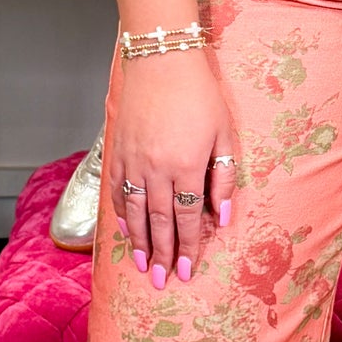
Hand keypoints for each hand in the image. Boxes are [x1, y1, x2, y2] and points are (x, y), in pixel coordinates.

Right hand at [107, 53, 238, 288]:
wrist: (162, 60)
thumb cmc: (200, 95)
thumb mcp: (224, 134)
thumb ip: (223, 177)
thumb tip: (223, 217)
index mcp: (186, 166)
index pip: (187, 218)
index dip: (187, 247)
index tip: (186, 271)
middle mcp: (156, 169)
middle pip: (159, 222)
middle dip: (160, 255)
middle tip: (160, 281)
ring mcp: (133, 161)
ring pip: (134, 212)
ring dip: (138, 242)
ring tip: (141, 265)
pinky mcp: (118, 151)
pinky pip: (117, 191)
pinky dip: (121, 214)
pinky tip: (126, 230)